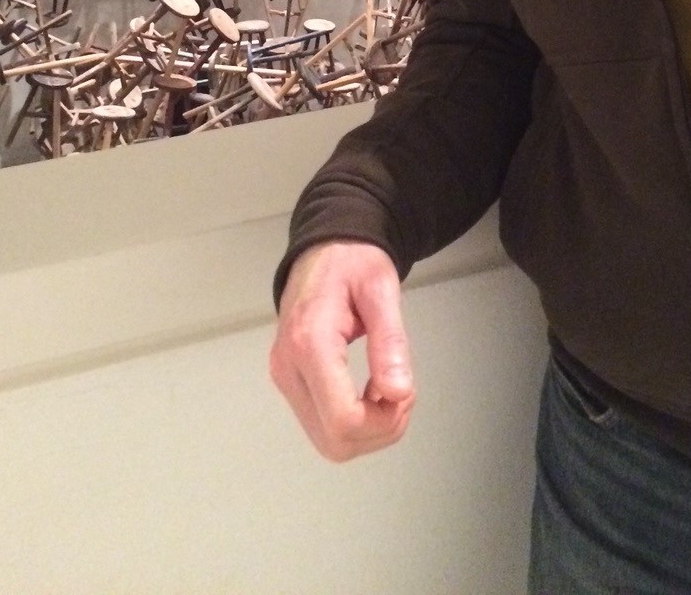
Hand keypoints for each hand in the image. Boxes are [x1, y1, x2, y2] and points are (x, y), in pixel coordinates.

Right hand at [269, 241, 414, 459]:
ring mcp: (285, 378)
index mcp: (309, 343)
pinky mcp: (289, 381)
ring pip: (329, 442)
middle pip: (335, 442)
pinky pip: (322, 425)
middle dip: (379, 430)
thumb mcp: (381, 288)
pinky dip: (353, 422)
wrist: (323, 247)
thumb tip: (400, 392)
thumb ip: (390, 339)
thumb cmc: (353, 260)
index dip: (383, 421)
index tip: (405, 390)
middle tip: (401, 390)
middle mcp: (288, 368)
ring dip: (368, 430)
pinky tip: (369, 391)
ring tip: (387, 387)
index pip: (343, 419)